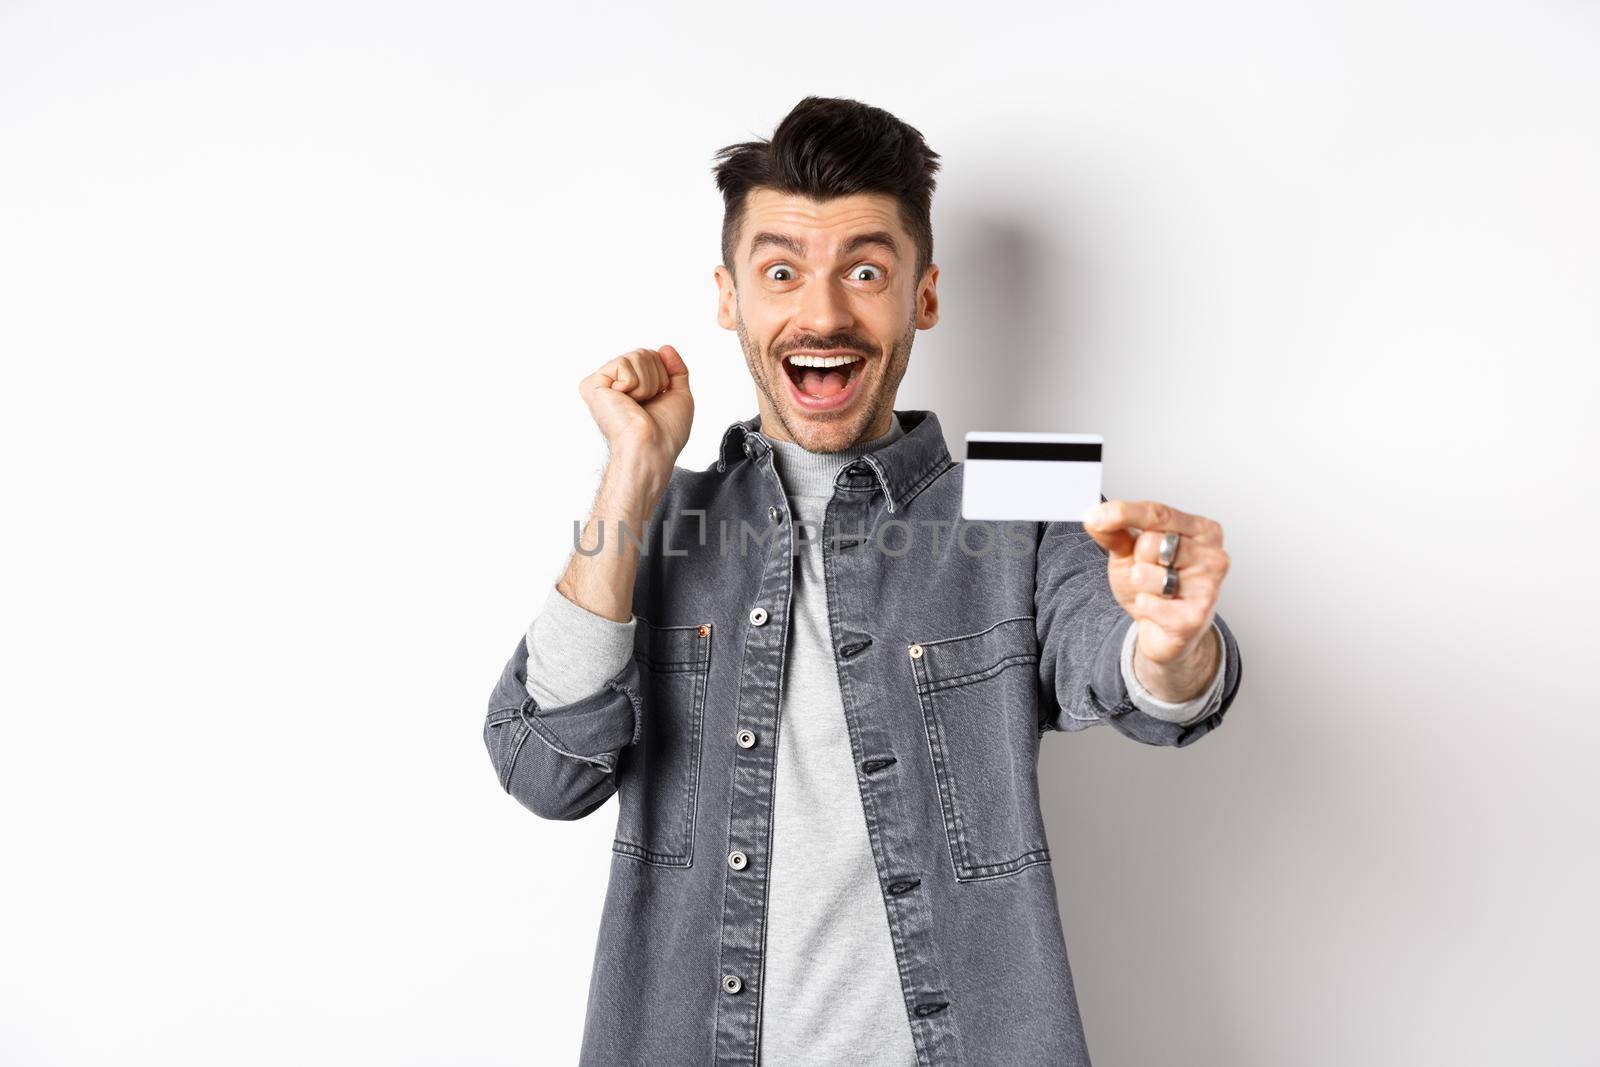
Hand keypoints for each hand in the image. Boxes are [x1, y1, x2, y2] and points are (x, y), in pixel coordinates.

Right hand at [578, 345, 694, 493]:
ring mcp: (601, 383)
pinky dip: (634, 385)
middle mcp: (614, 383)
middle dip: (656, 378)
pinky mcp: (592, 384)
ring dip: (647, 384)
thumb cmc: (666, 432)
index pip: (653, 357)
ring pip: (637, 356)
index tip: (657, 401)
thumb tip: (665, 347)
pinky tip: (624, 403)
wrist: (652, 448)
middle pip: (645, 353)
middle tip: (647, 405)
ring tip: (636, 405)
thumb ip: (676, 369)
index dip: (664, 377)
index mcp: (631, 386)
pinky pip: (624, 364)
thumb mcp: (679, 395)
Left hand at [1082, 499, 1229, 680]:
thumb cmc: (1154, 585)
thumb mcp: (1131, 552)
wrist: (1166, 631)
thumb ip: (1115, 532)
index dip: (1123, 513)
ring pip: (1145, 574)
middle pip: (1150, 542)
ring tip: (1155, 593)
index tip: (1095, 516)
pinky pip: (1148, 603)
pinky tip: (1158, 610)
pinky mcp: (1196, 617)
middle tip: (1149, 573)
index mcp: (1201, 530)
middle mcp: (1212, 555)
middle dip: (1137, 559)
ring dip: (1139, 586)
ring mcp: (1207, 587)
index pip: (1158, 513)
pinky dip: (1143, 606)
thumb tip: (1094, 516)